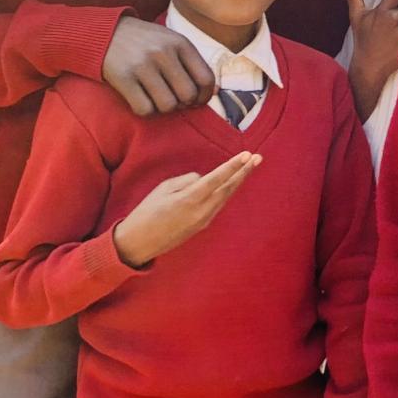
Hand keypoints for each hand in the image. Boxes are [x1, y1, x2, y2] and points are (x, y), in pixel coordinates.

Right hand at [101, 16, 216, 115]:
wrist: (104, 32)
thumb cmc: (144, 42)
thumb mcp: (170, 41)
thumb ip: (191, 62)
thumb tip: (214, 91)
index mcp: (180, 42)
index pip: (206, 78)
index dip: (205, 96)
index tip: (197, 100)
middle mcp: (163, 52)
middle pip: (188, 95)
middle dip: (184, 103)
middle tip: (174, 98)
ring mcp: (142, 65)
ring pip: (168, 105)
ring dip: (164, 107)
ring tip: (156, 97)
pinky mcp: (123, 78)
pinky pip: (144, 109)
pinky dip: (145, 110)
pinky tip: (141, 99)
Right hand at [112, 151, 261, 265]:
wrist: (140, 242)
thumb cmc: (147, 212)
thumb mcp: (163, 189)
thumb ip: (186, 181)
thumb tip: (203, 179)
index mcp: (190, 199)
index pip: (217, 179)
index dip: (233, 166)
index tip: (247, 154)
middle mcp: (202, 211)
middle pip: (228, 188)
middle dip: (244, 172)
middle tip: (258, 157)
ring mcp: (204, 220)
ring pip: (226, 197)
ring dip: (238, 181)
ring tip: (250, 166)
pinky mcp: (203, 225)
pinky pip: (218, 205)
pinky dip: (227, 192)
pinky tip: (232, 182)